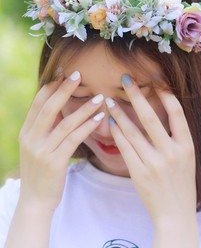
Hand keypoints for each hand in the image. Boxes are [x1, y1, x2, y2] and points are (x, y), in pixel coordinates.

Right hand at [18, 70, 104, 213]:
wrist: (35, 201)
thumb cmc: (42, 170)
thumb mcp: (37, 146)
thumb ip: (46, 127)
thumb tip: (60, 105)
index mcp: (26, 132)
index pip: (38, 103)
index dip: (51, 87)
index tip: (64, 73)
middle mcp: (31, 139)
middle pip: (49, 108)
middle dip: (64, 89)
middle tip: (78, 74)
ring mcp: (42, 151)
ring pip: (65, 123)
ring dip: (84, 108)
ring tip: (100, 97)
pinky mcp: (55, 162)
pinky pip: (74, 139)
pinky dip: (88, 126)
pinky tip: (100, 118)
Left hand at [107, 75, 198, 244]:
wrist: (175, 214)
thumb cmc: (181, 181)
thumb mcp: (187, 156)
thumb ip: (177, 135)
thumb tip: (162, 109)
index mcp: (187, 145)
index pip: (177, 113)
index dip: (166, 94)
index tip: (154, 81)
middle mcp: (171, 152)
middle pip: (150, 117)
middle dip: (136, 95)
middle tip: (125, 79)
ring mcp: (155, 163)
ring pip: (133, 132)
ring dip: (119, 113)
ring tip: (109, 100)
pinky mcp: (139, 174)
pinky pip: (125, 148)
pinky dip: (117, 134)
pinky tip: (110, 122)